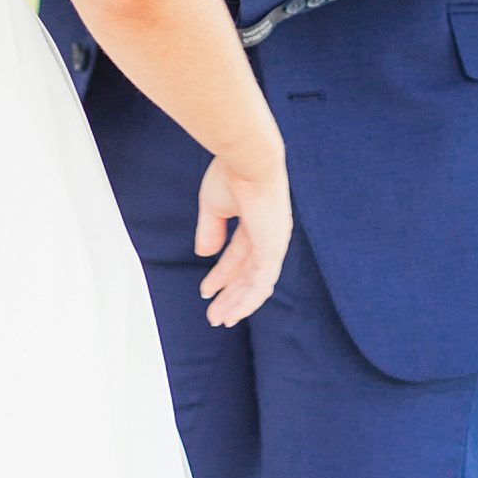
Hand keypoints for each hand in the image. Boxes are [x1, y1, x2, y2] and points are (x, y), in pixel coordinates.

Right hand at [196, 151, 292, 327]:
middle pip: (248, 274)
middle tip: (214, 315)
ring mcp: (273, 243)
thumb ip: (211, 231)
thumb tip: (204, 254)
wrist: (247, 157)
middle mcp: (270, 235)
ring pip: (256, 284)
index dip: (222, 275)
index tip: (205, 291)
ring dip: (237, 303)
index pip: (239, 256)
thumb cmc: (231, 172)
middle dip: (231, 296)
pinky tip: (233, 311)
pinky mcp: (272, 249)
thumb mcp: (214, 205)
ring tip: (219, 319)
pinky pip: (261, 283)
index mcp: (258, 222)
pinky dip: (247, 300)